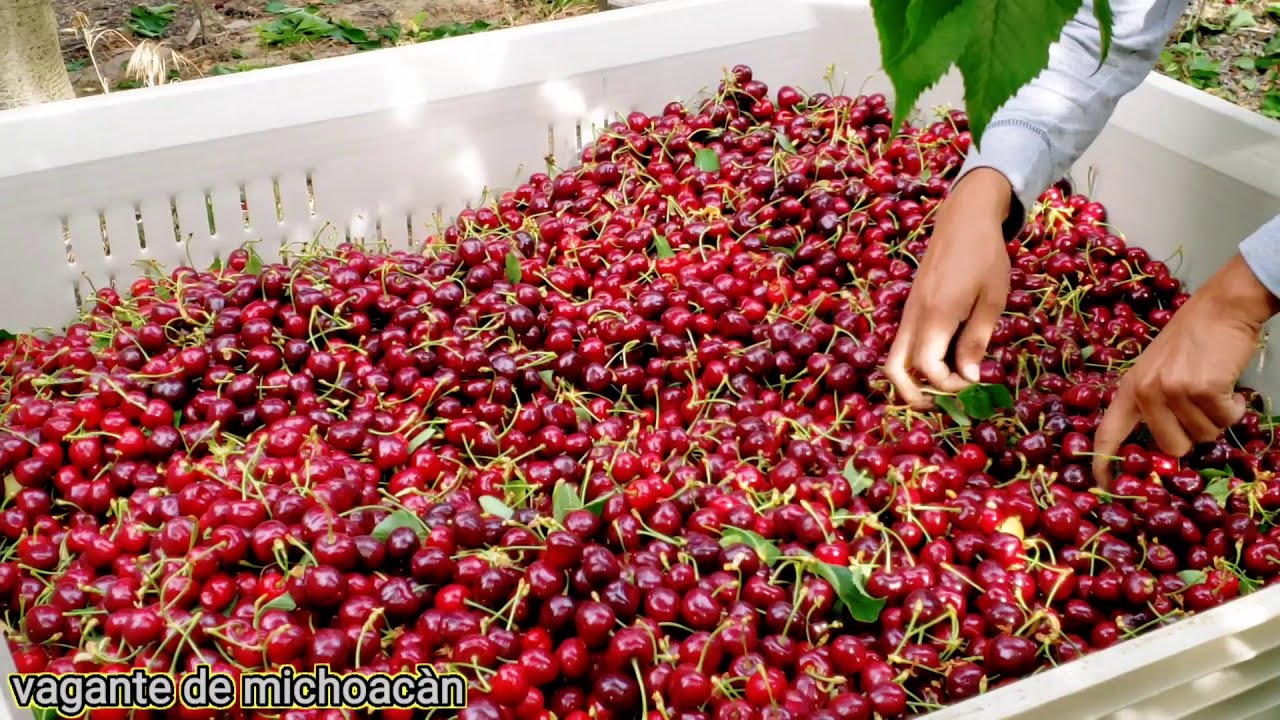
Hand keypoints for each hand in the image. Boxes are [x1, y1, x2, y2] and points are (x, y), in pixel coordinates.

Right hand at [886, 168, 1014, 406]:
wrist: (963, 218)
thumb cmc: (984, 256)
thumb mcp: (991, 299)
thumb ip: (977, 340)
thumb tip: (969, 379)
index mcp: (936, 315)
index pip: (927, 368)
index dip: (947, 387)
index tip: (973, 387)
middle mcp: (913, 318)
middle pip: (896, 370)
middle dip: (916, 395)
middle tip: (945, 405)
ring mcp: (908, 313)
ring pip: (894, 359)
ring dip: (912, 382)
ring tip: (941, 391)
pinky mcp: (910, 309)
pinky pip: (903, 344)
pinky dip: (915, 364)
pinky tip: (943, 364)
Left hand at [1093, 254, 1279, 486]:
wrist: (1221, 308)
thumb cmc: (1192, 340)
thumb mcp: (1156, 370)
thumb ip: (1153, 405)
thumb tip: (1165, 448)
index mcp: (1129, 390)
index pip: (1108, 434)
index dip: (1104, 464)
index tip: (1104, 487)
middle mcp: (1146, 392)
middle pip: (1171, 448)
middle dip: (1193, 436)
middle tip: (1201, 407)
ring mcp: (1172, 390)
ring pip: (1203, 436)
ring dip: (1217, 417)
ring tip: (1214, 387)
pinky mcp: (1202, 389)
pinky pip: (1225, 419)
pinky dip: (1234, 407)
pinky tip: (1230, 386)